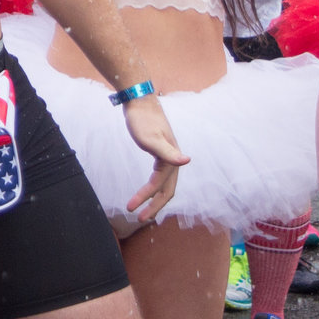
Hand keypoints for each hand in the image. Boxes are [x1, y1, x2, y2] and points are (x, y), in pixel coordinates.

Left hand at [118, 96, 187, 220]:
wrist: (139, 100)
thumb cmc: (143, 118)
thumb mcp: (151, 137)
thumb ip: (168, 151)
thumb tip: (187, 160)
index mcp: (170, 159)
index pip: (159, 186)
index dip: (147, 199)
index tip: (131, 209)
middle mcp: (172, 159)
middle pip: (167, 190)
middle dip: (155, 206)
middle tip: (139, 219)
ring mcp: (167, 155)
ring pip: (165, 183)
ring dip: (155, 198)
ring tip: (143, 210)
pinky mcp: (160, 151)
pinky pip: (160, 174)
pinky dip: (155, 186)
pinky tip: (148, 189)